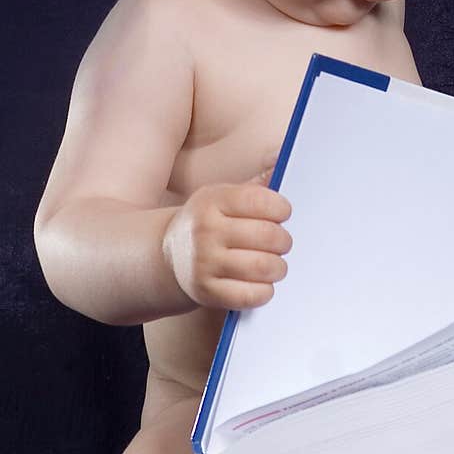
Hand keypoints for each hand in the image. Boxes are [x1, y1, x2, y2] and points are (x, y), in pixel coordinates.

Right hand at [162, 173, 292, 310]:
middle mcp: (205, 230)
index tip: (283, 214)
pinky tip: (261, 283)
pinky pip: (251, 295)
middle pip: (267, 235)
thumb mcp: (224, 197)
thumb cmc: (209, 223)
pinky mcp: (206, 291)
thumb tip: (283, 158)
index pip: (260, 200)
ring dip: (279, 267)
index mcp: (212, 200)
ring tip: (275, 264)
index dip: (281, 208)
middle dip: (284, 240)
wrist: (170, 255)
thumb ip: (256, 184)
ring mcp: (204, 262)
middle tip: (282, 243)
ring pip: (263, 266)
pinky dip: (265, 291)